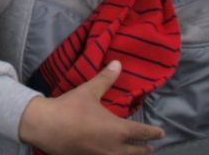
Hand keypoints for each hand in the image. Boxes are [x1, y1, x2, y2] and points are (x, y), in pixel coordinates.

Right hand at [17, 62, 165, 154]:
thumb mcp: (89, 91)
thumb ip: (105, 79)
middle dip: (144, 148)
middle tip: (151, 147)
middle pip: (134, 151)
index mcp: (117, 130)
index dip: (153, 132)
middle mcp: (113, 147)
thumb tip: (118, 63)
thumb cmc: (71, 108)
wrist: (46, 127)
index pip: (141, 132)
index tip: (161, 133)